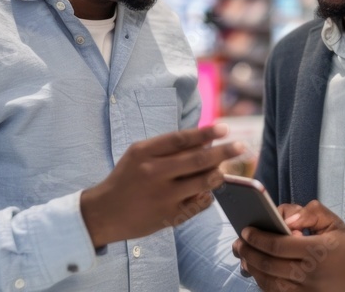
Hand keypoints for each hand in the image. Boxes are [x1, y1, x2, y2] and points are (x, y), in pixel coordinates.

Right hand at [80, 124, 244, 247]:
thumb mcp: (138, 155)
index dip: (206, 133)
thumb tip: (204, 140)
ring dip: (218, 174)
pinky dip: (208, 195)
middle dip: (224, 152)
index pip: (182, 139)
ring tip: (223, 170)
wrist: (103, 213)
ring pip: (203, 182)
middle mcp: (153, 172)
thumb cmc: (126, 179)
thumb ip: (167, 147)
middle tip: (241, 146)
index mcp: (144, 152)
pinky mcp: (168, 216)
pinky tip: (207, 191)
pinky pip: (199, 203)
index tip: (225, 128)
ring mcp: (162, 196)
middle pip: (197, 159)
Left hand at [232, 200, 344, 291]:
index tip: (246, 230)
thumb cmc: (344, 245)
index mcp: (318, 250)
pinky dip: (263, 283)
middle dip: (249, 252)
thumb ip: (309, 212)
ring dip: (253, 268)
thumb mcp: (332, 221)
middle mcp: (311, 273)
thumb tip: (287, 217)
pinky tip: (257, 271)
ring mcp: (307, 291)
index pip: (279, 245)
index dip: (258, 238)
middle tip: (238, 243)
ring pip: (270, 282)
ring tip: (244, 255)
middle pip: (270, 265)